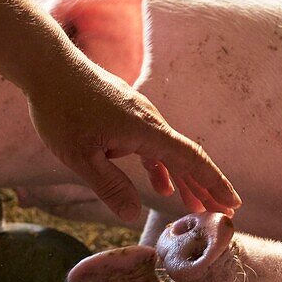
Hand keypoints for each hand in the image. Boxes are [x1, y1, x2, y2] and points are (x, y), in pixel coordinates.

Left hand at [25, 58, 239, 222]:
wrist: (48, 65)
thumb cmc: (61, 109)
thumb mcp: (80, 156)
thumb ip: (109, 186)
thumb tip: (134, 215)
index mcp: (145, 131)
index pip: (190, 160)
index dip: (213, 183)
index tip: (232, 203)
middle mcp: (150, 123)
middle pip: (187, 158)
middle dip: (206, 186)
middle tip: (224, 213)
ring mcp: (140, 118)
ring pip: (170, 154)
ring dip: (185, 180)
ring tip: (195, 207)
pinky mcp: (128, 116)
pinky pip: (153, 146)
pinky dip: (162, 168)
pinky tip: (162, 186)